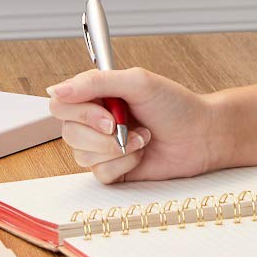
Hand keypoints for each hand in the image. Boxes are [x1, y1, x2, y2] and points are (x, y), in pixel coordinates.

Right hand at [47, 66, 220, 185]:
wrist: (202, 135)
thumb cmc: (175, 104)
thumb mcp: (137, 82)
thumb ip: (95, 82)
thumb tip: (54, 90)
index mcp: (97, 95)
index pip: (61, 104)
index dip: (79, 112)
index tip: (107, 114)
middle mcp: (95, 120)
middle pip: (67, 132)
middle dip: (100, 134)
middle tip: (124, 126)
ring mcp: (103, 147)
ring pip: (82, 155)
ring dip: (116, 148)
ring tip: (142, 137)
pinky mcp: (113, 170)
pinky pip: (100, 173)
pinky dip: (124, 163)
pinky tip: (142, 153)